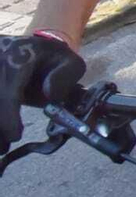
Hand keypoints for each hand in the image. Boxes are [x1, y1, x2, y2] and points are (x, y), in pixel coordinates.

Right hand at [0, 33, 84, 152]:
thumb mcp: (69, 61)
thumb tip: (51, 95)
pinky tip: (0, 138)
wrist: (28, 47)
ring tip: (1, 147)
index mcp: (19, 57)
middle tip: (3, 149)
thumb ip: (65, 76)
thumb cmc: (51, 59)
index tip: (15, 136)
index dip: (9, 115)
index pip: (9, 90)